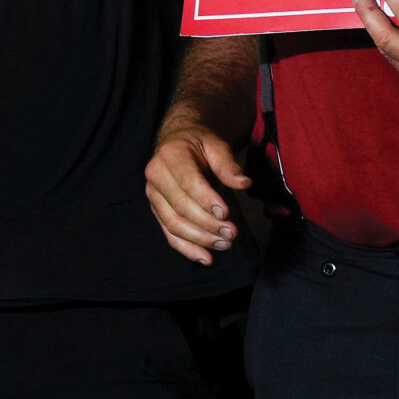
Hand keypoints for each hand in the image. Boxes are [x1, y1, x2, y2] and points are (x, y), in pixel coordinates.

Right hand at [144, 121, 251, 264]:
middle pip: (180, 208)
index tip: (226, 214)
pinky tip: (206, 258)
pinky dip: (186, 248)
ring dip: (199, 239)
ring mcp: (153, 196)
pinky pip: (169, 234)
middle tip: (231, 233)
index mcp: (170, 156)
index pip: (188, 183)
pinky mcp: (157, 210)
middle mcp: (156, 177)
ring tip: (225, 245)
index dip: (206, 200)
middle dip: (206, 224)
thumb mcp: (216, 144)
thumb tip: (244, 184)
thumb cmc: (199, 142)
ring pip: (173, 224)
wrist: (177, 140)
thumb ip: (228, 165)